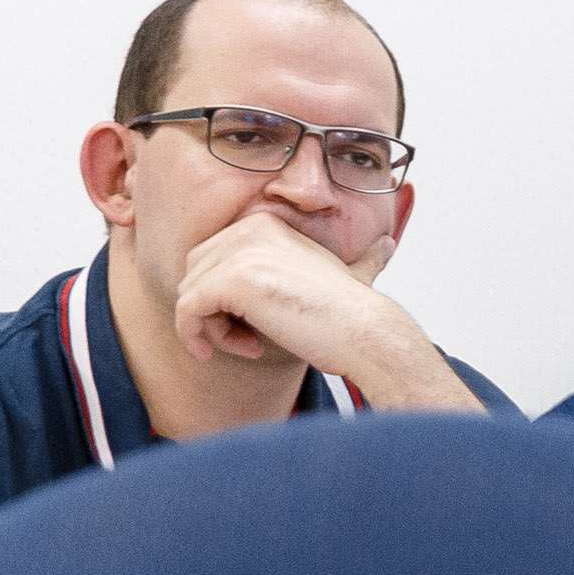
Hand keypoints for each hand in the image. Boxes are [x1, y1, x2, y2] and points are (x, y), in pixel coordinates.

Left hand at [172, 211, 418, 381]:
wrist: (368, 333)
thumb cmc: (357, 315)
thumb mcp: (349, 274)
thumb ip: (353, 258)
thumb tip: (386, 246)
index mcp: (265, 224)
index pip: (210, 260)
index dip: (223, 298)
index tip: (255, 326)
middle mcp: (248, 229)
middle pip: (194, 274)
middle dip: (212, 312)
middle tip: (249, 338)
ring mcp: (238, 253)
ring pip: (189, 295)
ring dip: (212, 329)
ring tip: (250, 345)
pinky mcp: (230, 282)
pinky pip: (186, 311)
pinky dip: (200, 336)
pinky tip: (243, 350)